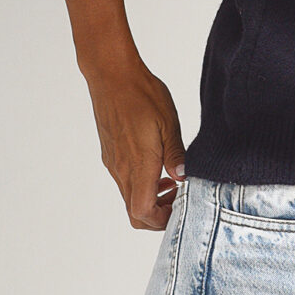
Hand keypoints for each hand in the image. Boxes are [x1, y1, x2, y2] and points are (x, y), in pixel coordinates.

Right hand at [84, 58, 185, 229]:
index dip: (162, 219)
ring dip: (151, 199)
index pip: (143, 213)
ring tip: (172, 181)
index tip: (180, 207)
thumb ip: (176, 156)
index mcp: (139, 165)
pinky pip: (125, 181)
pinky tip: (158, 166)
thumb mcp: (169, 124)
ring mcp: (113, 163)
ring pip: (130, 198)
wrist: (111, 74)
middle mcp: (122, 169)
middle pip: (135, 213)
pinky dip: (142, 184)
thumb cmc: (141, 94)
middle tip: (179, 197)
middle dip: (159, 215)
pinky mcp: (110, 154)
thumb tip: (184, 178)